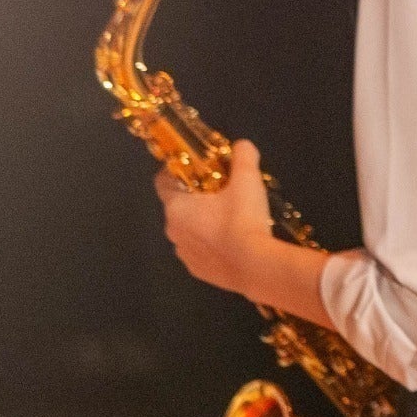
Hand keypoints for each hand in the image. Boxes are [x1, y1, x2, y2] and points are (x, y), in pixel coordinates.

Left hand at [158, 140, 275, 299]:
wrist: (254, 266)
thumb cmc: (242, 220)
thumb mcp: (247, 181)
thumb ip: (243, 158)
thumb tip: (242, 145)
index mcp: (177, 207)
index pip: (162, 182)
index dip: (175, 171)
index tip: (193, 166)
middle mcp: (173, 231)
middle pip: (178, 207)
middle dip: (196, 197)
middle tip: (222, 191)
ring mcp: (184, 254)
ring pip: (189, 231)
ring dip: (203, 222)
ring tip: (231, 218)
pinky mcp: (198, 271)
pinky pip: (200, 251)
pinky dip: (211, 244)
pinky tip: (232, 242)